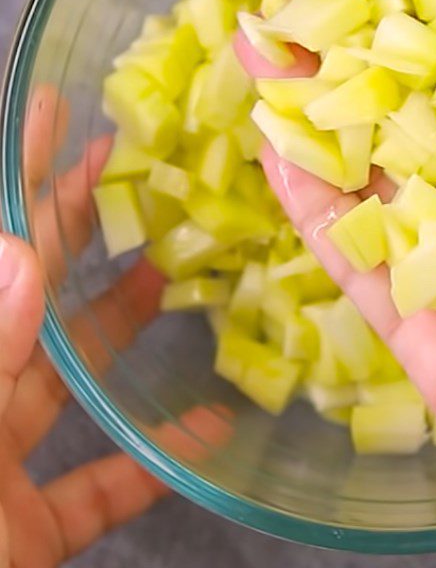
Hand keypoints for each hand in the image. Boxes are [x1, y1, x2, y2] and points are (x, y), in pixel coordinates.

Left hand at [1, 90, 229, 567]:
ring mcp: (1, 470)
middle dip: (75, 233)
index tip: (50, 115)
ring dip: (121, 330)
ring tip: (173, 272)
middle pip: (29, 304)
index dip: (19, 181)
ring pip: (69, 383)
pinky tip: (210, 425)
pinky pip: (102, 482)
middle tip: (127, 171)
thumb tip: (21, 252)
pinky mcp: (36, 528)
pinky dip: (155, 456)